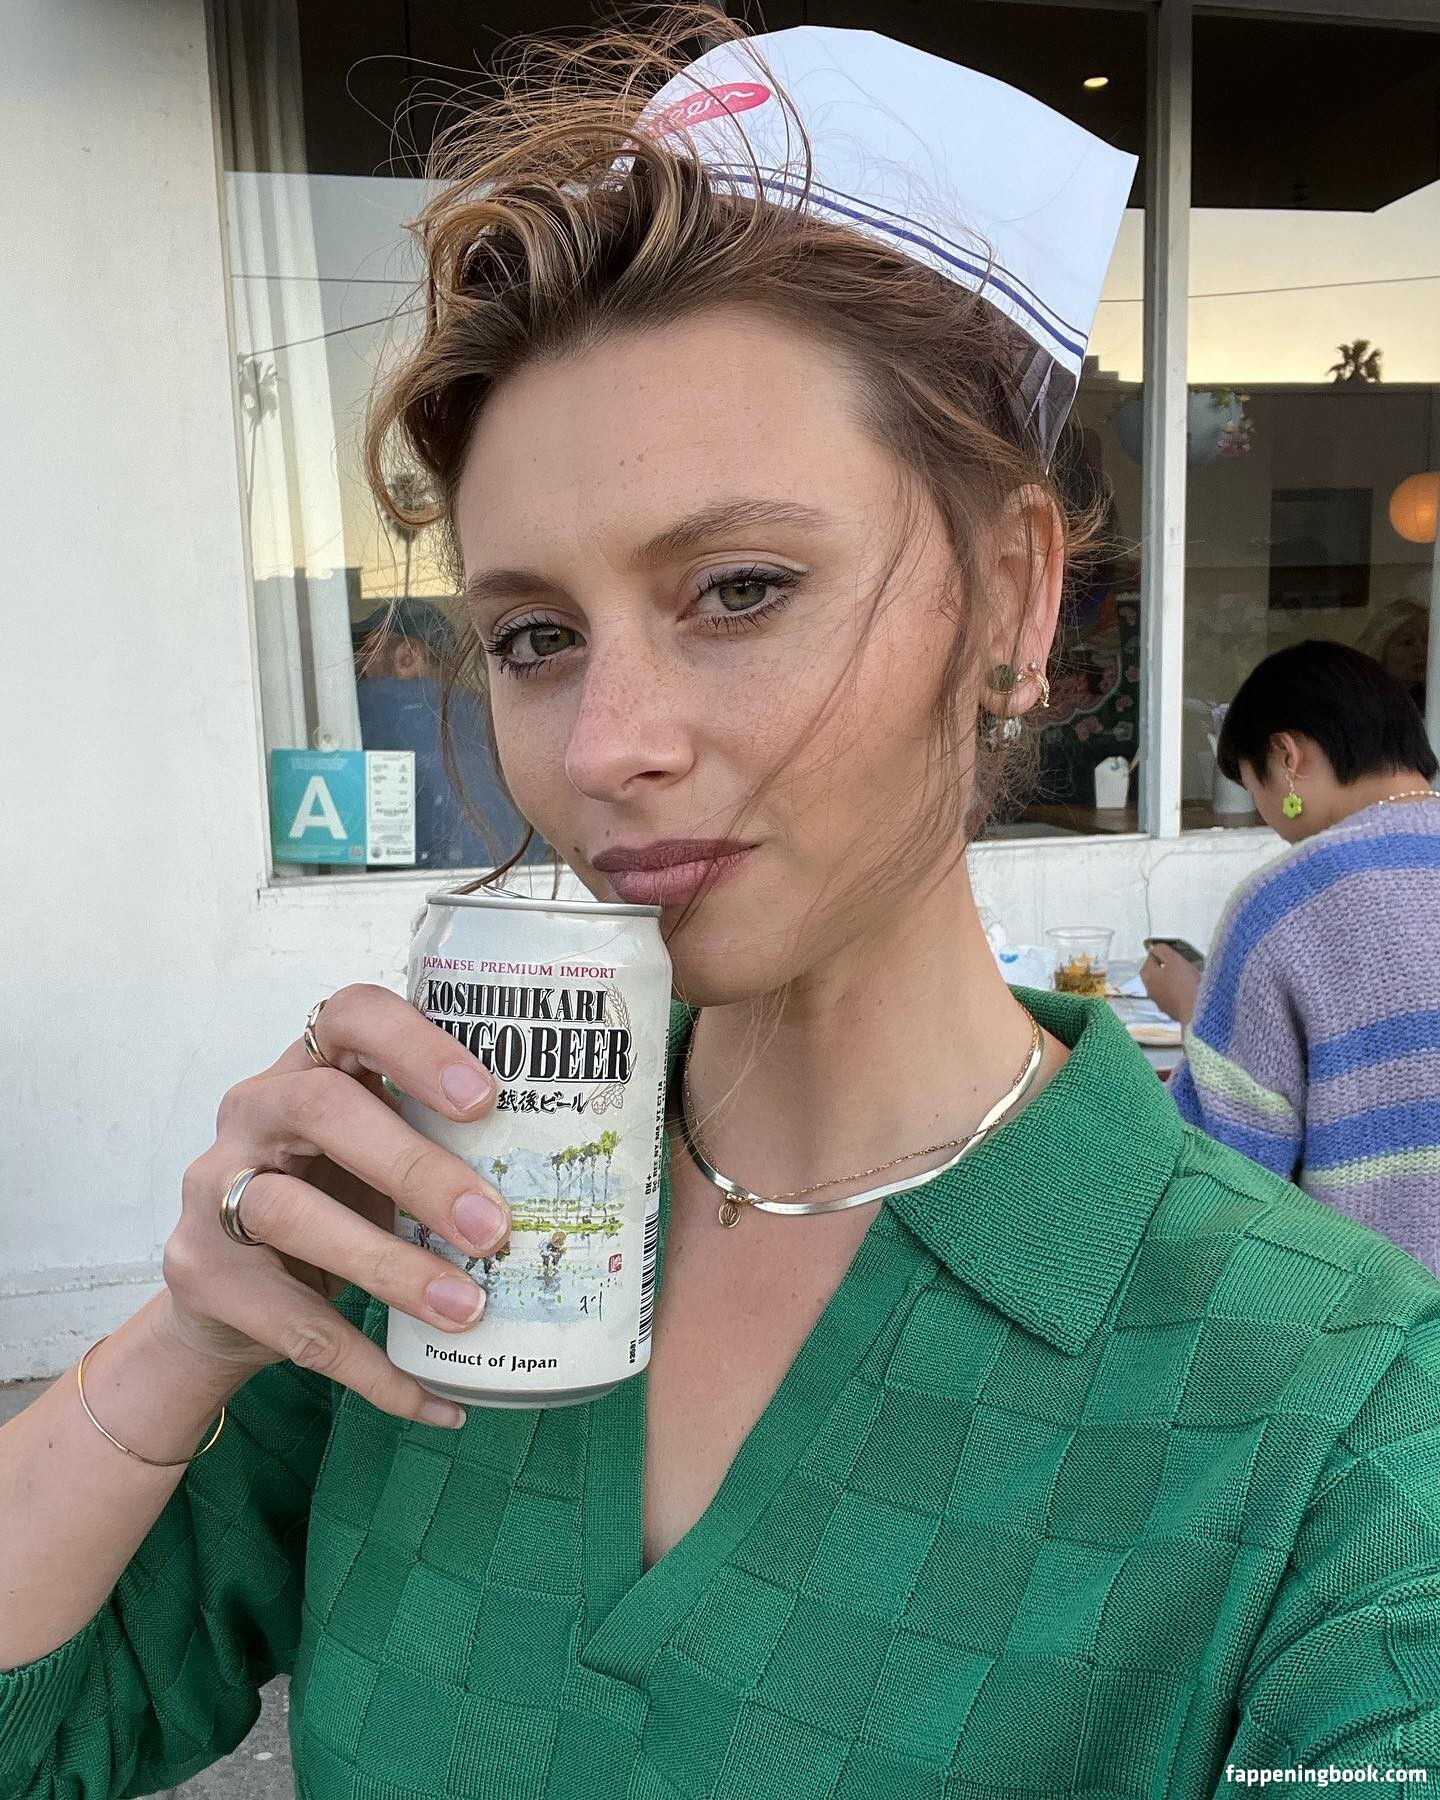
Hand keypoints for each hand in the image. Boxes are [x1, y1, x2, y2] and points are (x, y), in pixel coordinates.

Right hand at [160, 984, 511, 1426]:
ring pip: (288, 1213)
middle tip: (494, 1227)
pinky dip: (371, 1367)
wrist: (228, 1298)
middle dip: (415, 1168)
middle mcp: (251, 1113)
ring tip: (469, 1309)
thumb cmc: (332, 1199)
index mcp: (309, 1066)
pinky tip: (437, 1400)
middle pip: (320, 1110)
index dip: (415, 1045)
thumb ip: (444, 1145)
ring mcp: (214, 1192)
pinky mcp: (203, 1276)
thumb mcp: (378, 1155)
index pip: (348, 1014)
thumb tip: (580, 1178)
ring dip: (388, 1266)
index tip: (487, 1097)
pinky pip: (290, 1324)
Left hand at [1139, 946, 1200, 1026]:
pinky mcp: (1172, 1012)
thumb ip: (1162, 950)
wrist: (1197, 1011)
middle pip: (1157, 973)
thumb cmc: (1186, 985)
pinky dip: (1181, 994)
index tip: (1174, 953)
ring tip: (1190, 978)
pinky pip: (1175, 998)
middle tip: (1183, 964)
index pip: (1150, 958)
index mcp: (1148, 976)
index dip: (1163, 953)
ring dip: (1175, 981)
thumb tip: (1156, 948)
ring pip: (1166, 987)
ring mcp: (1161, 1003)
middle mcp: (1150, 991)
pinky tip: (1192, 991)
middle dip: (1169, 968)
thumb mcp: (1174, 959)